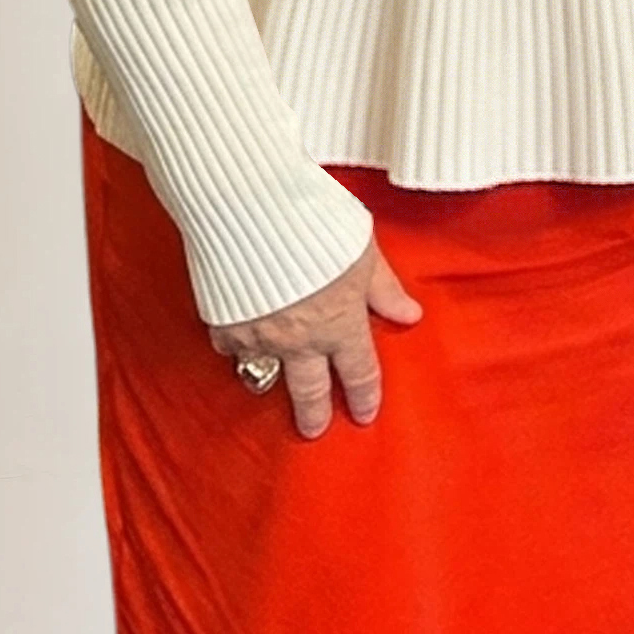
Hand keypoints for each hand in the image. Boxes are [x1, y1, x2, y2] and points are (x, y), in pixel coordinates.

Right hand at [208, 236, 423, 437]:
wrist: (250, 204)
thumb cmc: (312, 217)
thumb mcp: (362, 249)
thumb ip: (383, 288)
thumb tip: (409, 314)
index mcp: (340, 323)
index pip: (358, 372)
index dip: (364, 396)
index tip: (364, 413)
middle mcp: (300, 338)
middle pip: (310, 391)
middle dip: (315, 415)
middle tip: (314, 429)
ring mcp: (260, 335)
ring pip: (265, 372)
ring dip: (271, 378)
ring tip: (271, 382)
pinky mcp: (224, 322)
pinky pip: (231, 347)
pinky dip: (237, 346)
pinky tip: (240, 341)